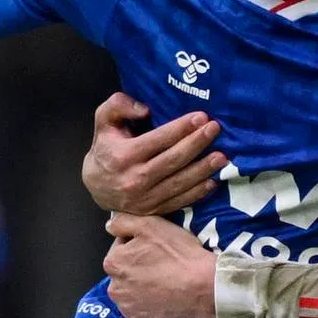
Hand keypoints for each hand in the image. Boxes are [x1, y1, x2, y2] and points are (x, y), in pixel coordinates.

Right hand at [82, 92, 226, 215]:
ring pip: (180, 183)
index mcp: (123, 156)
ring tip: (222, 156)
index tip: (201, 116)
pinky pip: (179, 202)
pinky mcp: (153, 211)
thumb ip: (118, 106)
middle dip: (197, 144)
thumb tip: (144, 109)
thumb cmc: (106, 147)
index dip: (181, 128)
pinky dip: (198, 193)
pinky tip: (213, 181)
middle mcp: (134, 179)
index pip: (158, 140)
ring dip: (203, 169)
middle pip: (173, 160)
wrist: (95, 186)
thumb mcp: (104, 121)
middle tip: (215, 129)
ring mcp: (145, 199)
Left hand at [103, 212, 216, 317]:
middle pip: (124, 274)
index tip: (155, 246)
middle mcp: (115, 289)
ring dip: (141, 290)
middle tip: (162, 264)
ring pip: (131, 296)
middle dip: (137, 268)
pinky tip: (163, 302)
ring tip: (165, 283)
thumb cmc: (178, 254)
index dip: (138, 244)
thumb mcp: (151, 225)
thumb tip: (110, 225)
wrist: (204, 287)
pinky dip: (148, 311)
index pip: (120, 248)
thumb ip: (123, 222)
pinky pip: (140, 317)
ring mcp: (128, 311)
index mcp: (114, 263)